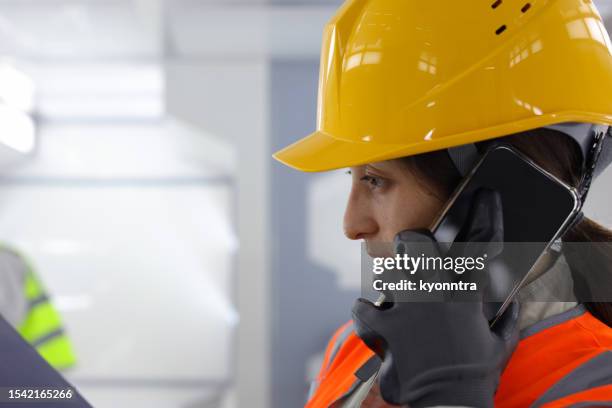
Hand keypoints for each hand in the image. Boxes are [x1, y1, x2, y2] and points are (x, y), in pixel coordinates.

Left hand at [352, 189, 519, 406]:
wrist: (448, 403)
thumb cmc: (475, 375)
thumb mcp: (500, 344)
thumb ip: (505, 319)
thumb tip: (510, 304)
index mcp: (467, 293)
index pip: (480, 243)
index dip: (486, 214)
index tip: (486, 195)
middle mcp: (435, 291)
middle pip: (415, 241)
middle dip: (414, 243)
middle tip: (415, 257)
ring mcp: (405, 307)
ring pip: (388, 271)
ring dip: (392, 282)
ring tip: (398, 298)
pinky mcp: (383, 327)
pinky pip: (364, 307)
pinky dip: (367, 312)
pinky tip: (374, 317)